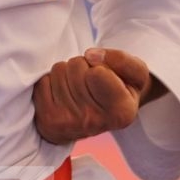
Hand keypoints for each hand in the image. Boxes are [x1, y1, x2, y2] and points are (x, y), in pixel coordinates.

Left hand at [32, 47, 154, 143]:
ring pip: (59, 70)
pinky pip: (43, 81)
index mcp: (122, 112)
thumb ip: (123, 61)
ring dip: (68, 72)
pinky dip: (52, 82)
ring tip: (79, 88)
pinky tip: (64, 95)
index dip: (102, 65)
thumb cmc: (119, 89)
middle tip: (91, 82)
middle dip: (83, 66)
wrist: (97, 117)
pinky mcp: (48, 121)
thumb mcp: (136, 74)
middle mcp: (95, 122)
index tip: (106, 76)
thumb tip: (91, 56)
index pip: (98, 72)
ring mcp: (68, 124)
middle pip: (77, 66)